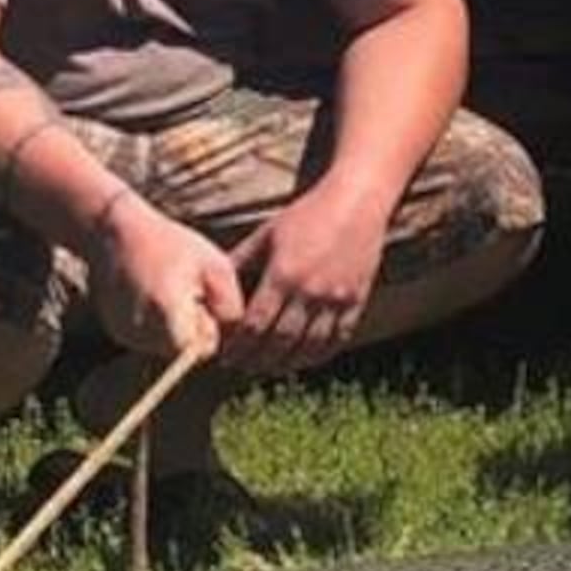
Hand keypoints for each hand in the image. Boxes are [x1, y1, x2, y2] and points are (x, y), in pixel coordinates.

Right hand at [93, 196, 240, 358]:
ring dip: (172, 330)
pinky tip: (152, 298)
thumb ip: (231, 306)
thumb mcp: (216, 266)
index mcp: (167, 310)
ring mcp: (125, 333)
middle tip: (186, 295)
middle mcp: (141, 328)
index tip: (202, 302)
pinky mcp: (116, 332)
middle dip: (190, 331)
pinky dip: (154, 328)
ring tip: (168, 294)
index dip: (207, 330)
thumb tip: (231, 335)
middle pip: (181, 352)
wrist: (118, 233)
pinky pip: (146, 342)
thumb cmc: (173, 245)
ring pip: (163, 349)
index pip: (199, 350)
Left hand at [226, 182, 388, 375]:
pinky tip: (305, 359)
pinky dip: (320, 355)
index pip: (256, 324)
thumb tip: (214, 282)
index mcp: (283, 273)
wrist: (356, 202)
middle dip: (258, 360)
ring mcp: (336, 299)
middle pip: (280, 342)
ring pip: (309, 347)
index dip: (239, 346)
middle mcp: (310, 291)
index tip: (227, 356)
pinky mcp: (356, 301)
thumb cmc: (308, 214)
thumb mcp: (268, 233)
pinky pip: (338, 339)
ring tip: (270, 368)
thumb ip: (241, 260)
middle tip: (243, 368)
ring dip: (287, 364)